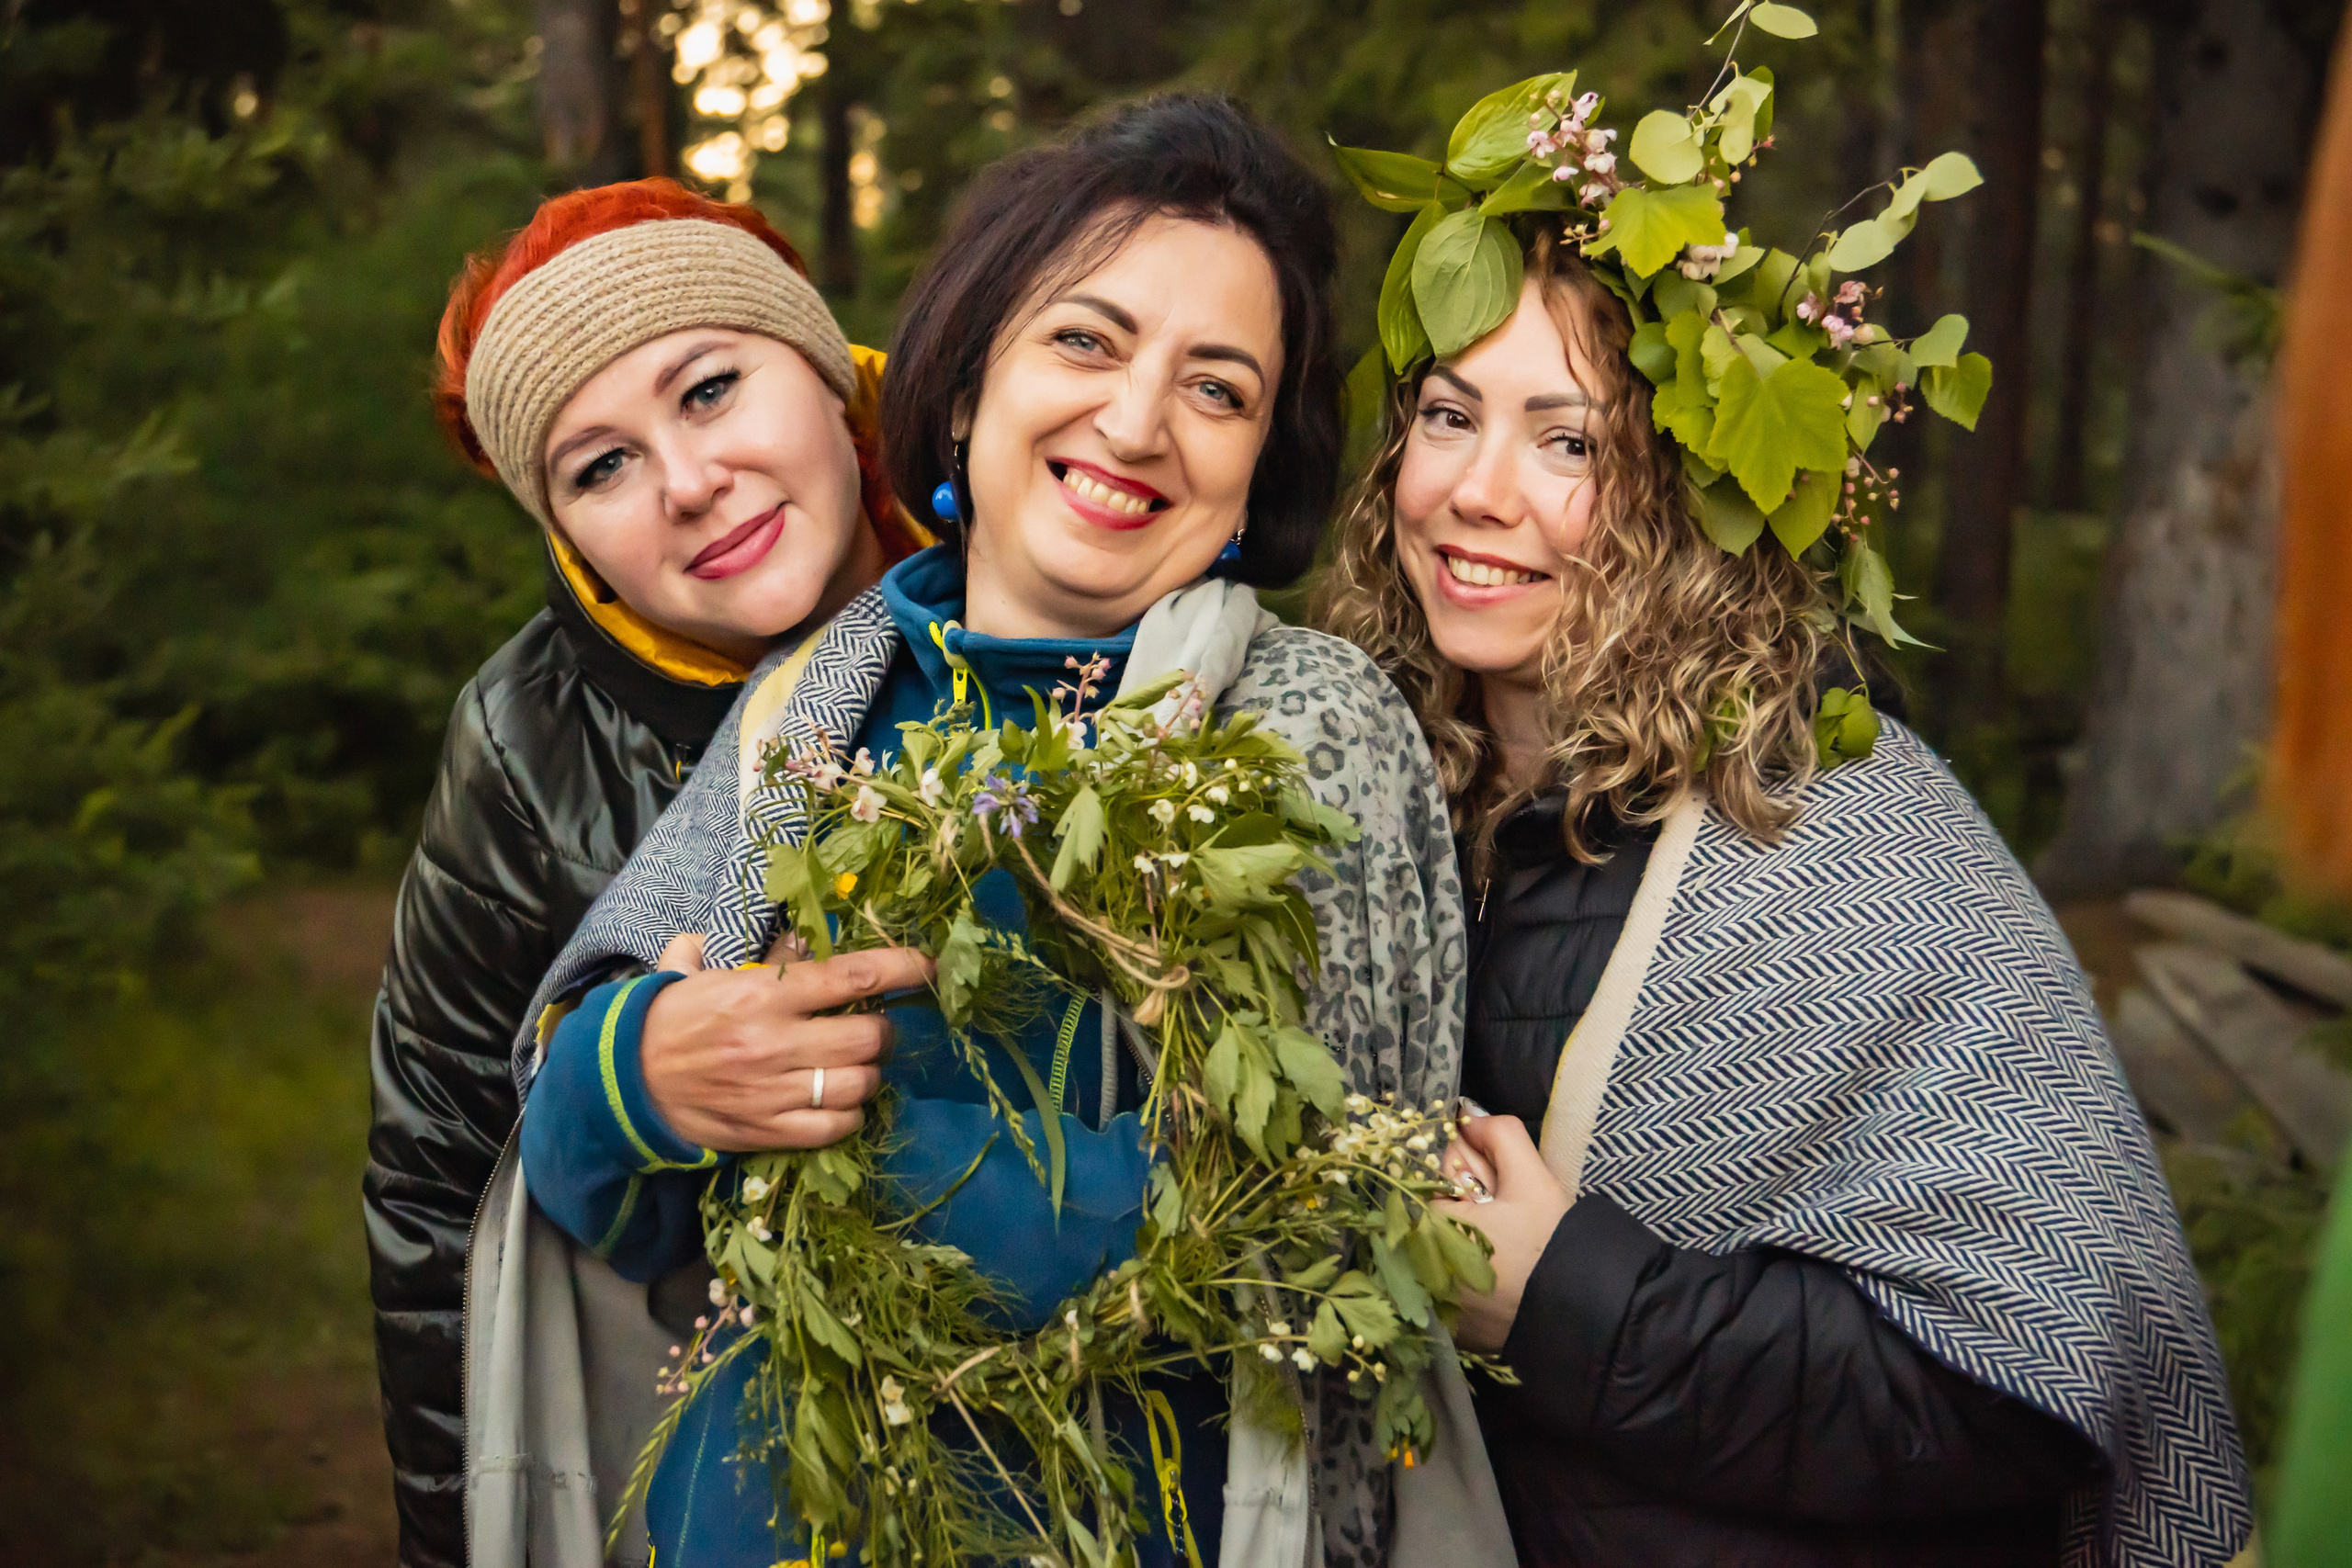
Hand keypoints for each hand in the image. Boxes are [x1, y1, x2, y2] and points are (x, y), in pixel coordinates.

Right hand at [639, 946, 932, 1152]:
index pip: (854, 977)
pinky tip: (842, 1103)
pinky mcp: (768, 1131)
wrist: (621, 1083)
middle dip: (883, 1032)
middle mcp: (776, 1042)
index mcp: (763, 993)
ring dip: (869, 1074)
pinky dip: (849, 1115)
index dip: (902, 969)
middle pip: (870, 1038)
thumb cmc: (667, 1022)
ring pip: (860, 1084)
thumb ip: (744, 953)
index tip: (928, 967)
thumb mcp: (700, 974)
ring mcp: (774, 1091)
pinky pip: (835, 1127)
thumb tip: (780, 936)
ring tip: (857, 1066)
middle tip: (874, 1029)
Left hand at [1433, 1114, 1571, 1353]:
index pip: (1430, 1177)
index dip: (1466, 1173)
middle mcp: (1414, 1271)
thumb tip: (1468, 1115)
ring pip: (1438, 1250)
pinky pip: (1449, 1286)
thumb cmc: (1551, 1245)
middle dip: (1464, 1205)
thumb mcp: (1531, 1180)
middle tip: (1504, 1216)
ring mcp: (1429, 1304)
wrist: (1580, 1317)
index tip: (1492, 1184)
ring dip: (1462, 1239)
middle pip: (1431, 1215)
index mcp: (1424, 1227)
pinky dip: (1467, 1276)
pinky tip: (1501, 1275)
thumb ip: (1500, 1136)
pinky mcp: (1448, 1329)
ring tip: (1506, 1248)